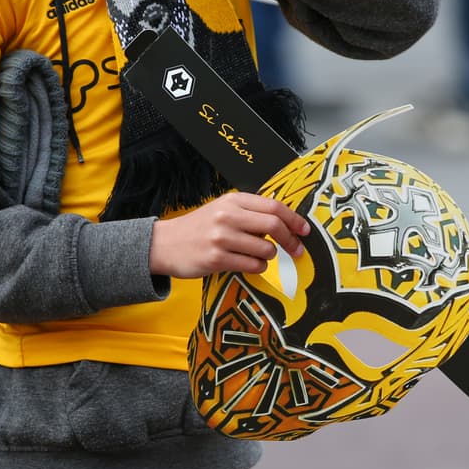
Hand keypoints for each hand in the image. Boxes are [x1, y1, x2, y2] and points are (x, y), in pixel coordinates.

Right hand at [149, 192, 309, 278]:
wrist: (164, 244)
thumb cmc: (198, 228)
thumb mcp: (221, 210)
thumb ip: (249, 212)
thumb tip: (285, 222)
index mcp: (232, 200)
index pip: (273, 206)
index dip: (294, 219)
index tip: (304, 230)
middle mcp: (227, 216)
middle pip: (273, 226)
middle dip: (290, 240)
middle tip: (297, 250)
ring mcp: (222, 238)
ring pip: (265, 250)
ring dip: (269, 257)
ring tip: (256, 256)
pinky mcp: (217, 259)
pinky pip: (252, 266)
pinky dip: (257, 268)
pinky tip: (246, 264)